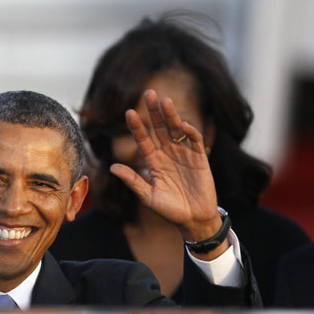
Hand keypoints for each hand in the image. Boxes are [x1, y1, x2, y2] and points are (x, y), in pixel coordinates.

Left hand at [110, 90, 224, 254]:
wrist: (193, 219)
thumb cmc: (169, 210)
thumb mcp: (148, 196)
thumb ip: (133, 181)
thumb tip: (112, 167)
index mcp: (153, 161)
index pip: (143, 139)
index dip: (137, 126)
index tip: (129, 113)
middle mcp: (167, 153)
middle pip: (160, 128)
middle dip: (154, 112)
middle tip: (149, 93)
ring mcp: (184, 154)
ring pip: (176, 130)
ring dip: (171, 116)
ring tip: (164, 101)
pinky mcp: (200, 158)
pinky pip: (194, 140)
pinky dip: (189, 131)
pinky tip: (182, 125)